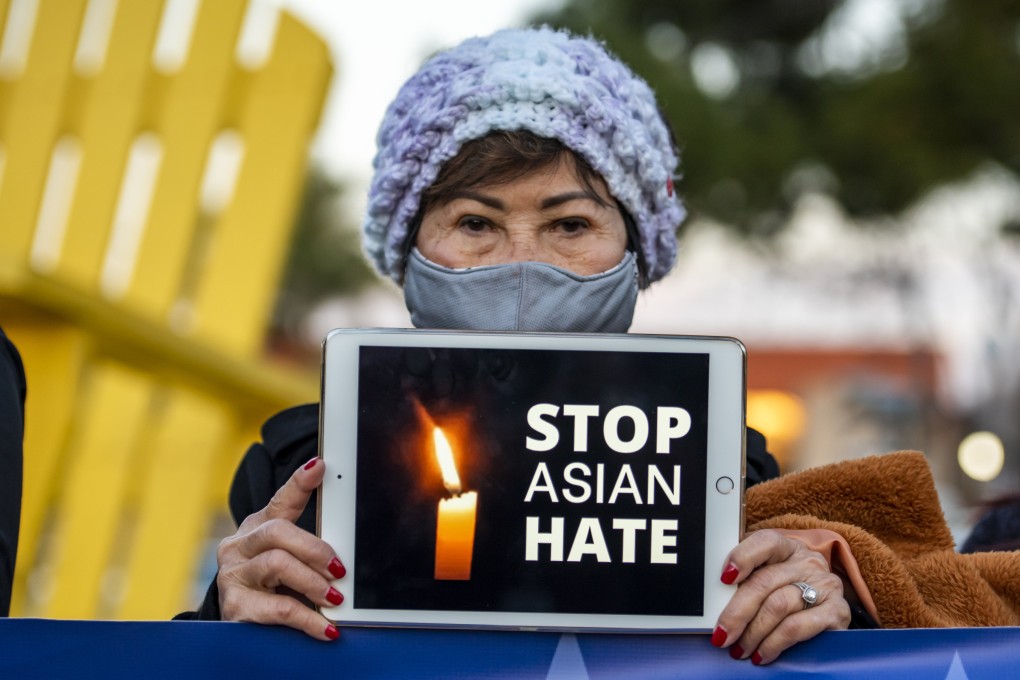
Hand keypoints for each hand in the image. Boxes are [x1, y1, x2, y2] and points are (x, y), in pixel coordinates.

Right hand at [216, 458, 344, 640]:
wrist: (238, 625)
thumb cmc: (269, 587)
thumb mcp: (288, 562)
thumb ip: (310, 549)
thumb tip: (347, 553)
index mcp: (256, 528)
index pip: (280, 501)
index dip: (300, 483)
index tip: (320, 467)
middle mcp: (239, 546)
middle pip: (278, 531)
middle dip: (315, 550)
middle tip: (340, 570)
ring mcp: (233, 575)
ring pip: (277, 564)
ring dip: (313, 582)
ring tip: (335, 598)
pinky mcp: (235, 606)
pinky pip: (277, 608)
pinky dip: (307, 619)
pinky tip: (325, 627)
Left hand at [711, 529, 850, 664]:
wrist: (825, 610)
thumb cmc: (785, 591)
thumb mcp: (766, 576)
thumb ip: (744, 577)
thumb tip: (712, 596)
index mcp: (787, 547)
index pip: (765, 542)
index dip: (742, 557)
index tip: (723, 578)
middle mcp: (808, 562)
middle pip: (765, 581)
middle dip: (738, 612)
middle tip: (722, 634)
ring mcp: (825, 585)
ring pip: (779, 605)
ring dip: (753, 632)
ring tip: (739, 649)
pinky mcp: (837, 612)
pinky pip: (797, 627)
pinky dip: (774, 643)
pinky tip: (762, 654)